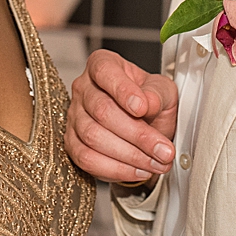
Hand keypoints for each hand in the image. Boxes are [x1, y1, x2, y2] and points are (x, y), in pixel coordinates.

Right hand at [65, 49, 177, 183]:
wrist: (144, 124)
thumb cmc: (149, 101)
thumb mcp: (163, 91)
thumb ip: (157, 93)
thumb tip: (148, 102)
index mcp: (103, 65)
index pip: (105, 72)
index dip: (122, 90)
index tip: (142, 108)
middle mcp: (84, 88)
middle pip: (102, 111)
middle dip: (137, 135)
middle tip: (163, 149)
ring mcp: (74, 116)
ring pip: (93, 137)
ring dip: (129, 155)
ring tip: (155, 162)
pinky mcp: (72, 143)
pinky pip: (87, 159)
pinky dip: (115, 169)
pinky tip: (138, 170)